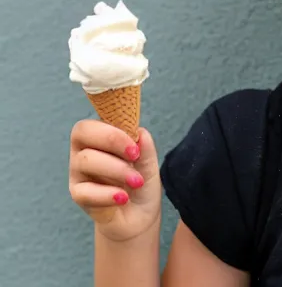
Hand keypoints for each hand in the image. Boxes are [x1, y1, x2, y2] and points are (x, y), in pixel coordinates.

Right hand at [69, 120, 161, 241]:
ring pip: (85, 160)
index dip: (112, 128)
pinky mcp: (78, 195)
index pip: (95, 119)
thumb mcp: (148, 162)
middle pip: (82, 132)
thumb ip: (144, 146)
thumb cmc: (140, 182)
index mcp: (101, 136)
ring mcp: (78, 172)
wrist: (139, 217)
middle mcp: (85, 150)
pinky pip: (85, 191)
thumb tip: (139, 133)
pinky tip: (123, 197)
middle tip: (135, 156)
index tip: (135, 143)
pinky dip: (106, 193)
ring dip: (116, 169)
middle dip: (112, 140)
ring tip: (137, 181)